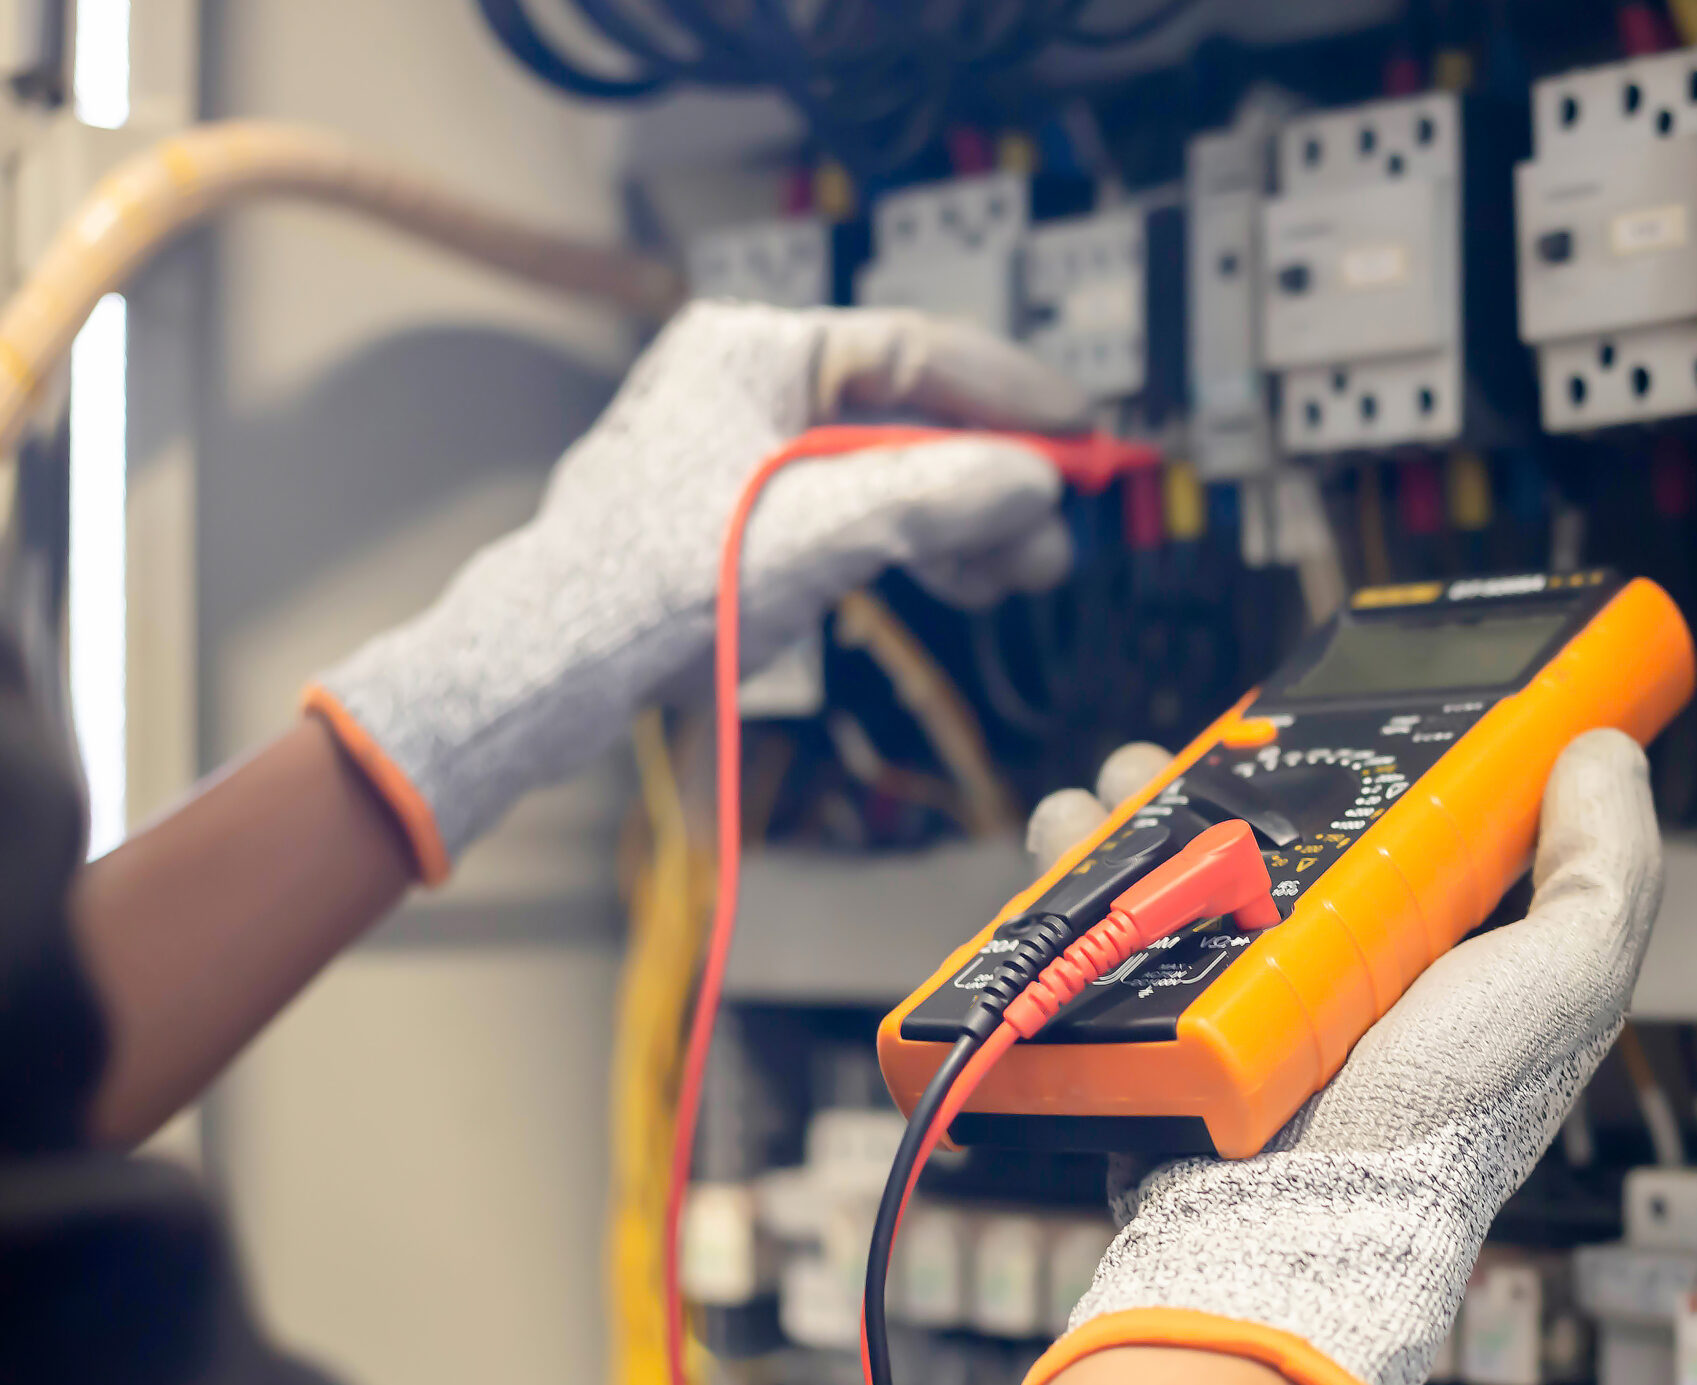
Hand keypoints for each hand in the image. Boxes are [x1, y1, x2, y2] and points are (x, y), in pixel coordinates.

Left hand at [309, 300, 1087, 881]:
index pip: (918, 349)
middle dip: (990, 478)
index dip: (1011, 393)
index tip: (1081, 433)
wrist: (552, 661)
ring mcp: (745, 446)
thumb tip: (1036, 481)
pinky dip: (912, 540)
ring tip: (1018, 573)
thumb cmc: (658, 584)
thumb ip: (940, 496)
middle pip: (911, 414)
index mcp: (757, 347)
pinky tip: (960, 578)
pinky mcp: (743, 510)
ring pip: (890, 469)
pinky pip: (854, 508)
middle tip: (1052, 533)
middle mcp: (751, 380)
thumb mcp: (822, 531)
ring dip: (961, 519)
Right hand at [1013, 731, 1662, 1384]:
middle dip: (1238, 761)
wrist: (1302, 1221)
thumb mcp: (1567, 979)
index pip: (1406, 817)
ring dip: (1142, 797)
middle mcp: (1333, 959)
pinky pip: (1106, 914)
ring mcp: (1237, 988)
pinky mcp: (1156, 1012)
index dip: (1381, 748)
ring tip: (1129, 776)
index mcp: (1432, 942)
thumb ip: (1604, 867)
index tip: (1355, 693)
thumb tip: (1601, 749)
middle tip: (1224, 735)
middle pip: (1276, 822)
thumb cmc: (1441, 1117)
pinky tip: (1073, 830)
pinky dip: (1074, 862)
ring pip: (1176, 853)